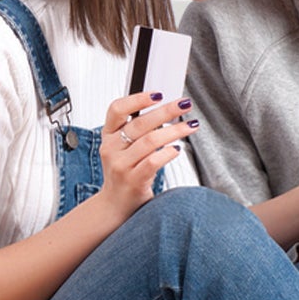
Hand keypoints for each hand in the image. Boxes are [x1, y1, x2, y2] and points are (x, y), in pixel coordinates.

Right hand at [97, 92, 197, 214]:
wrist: (114, 205)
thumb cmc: (124, 173)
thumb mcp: (121, 148)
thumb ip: (135, 130)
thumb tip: (164, 109)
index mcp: (108, 135)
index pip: (117, 109)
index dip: (137, 99)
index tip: (158, 94)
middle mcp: (111, 149)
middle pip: (140, 123)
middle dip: (166, 111)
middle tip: (185, 105)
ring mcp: (121, 166)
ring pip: (150, 141)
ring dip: (174, 131)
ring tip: (190, 126)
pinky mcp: (133, 180)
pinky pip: (153, 162)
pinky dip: (168, 153)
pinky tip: (177, 149)